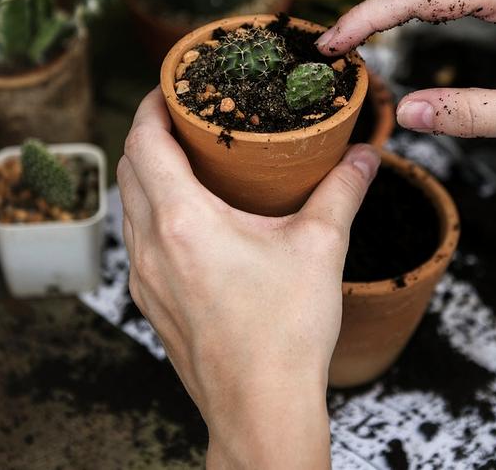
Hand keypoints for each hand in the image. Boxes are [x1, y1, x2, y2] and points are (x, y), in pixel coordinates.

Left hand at [118, 89, 379, 468]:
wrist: (260, 409)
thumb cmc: (285, 333)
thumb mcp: (321, 248)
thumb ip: (343, 190)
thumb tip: (365, 156)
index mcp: (183, 221)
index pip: (144, 141)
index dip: (152, 105)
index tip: (172, 87)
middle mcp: (151, 246)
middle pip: (129, 168)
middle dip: (150, 133)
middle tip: (187, 117)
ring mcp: (144, 279)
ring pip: (130, 206)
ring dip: (149, 174)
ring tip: (190, 161)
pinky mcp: (151, 304)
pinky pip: (138, 240)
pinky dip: (154, 212)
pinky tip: (192, 219)